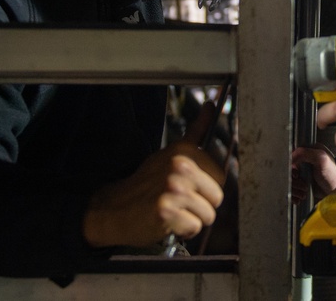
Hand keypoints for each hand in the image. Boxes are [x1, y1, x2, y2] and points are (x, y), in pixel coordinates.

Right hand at [82, 103, 225, 248]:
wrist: (114, 207)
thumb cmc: (146, 183)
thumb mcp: (171, 153)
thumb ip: (196, 132)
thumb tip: (211, 106)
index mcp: (185, 152)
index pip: (220, 177)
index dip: (206, 187)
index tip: (190, 187)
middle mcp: (180, 167)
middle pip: (217, 197)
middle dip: (202, 205)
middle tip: (180, 202)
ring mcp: (173, 189)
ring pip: (207, 215)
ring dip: (192, 219)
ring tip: (174, 211)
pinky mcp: (166, 211)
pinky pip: (193, 228)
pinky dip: (182, 230)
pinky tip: (167, 222)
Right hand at [291, 144, 335, 203]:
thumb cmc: (333, 172)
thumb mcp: (321, 159)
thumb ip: (306, 153)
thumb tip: (290, 156)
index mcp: (305, 152)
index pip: (288, 158)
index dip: (289, 168)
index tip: (296, 175)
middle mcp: (301, 163)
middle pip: (286, 173)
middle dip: (293, 182)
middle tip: (303, 186)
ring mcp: (300, 174)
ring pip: (288, 183)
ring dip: (294, 190)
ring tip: (303, 193)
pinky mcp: (301, 185)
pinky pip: (291, 191)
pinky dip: (293, 196)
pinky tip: (299, 198)